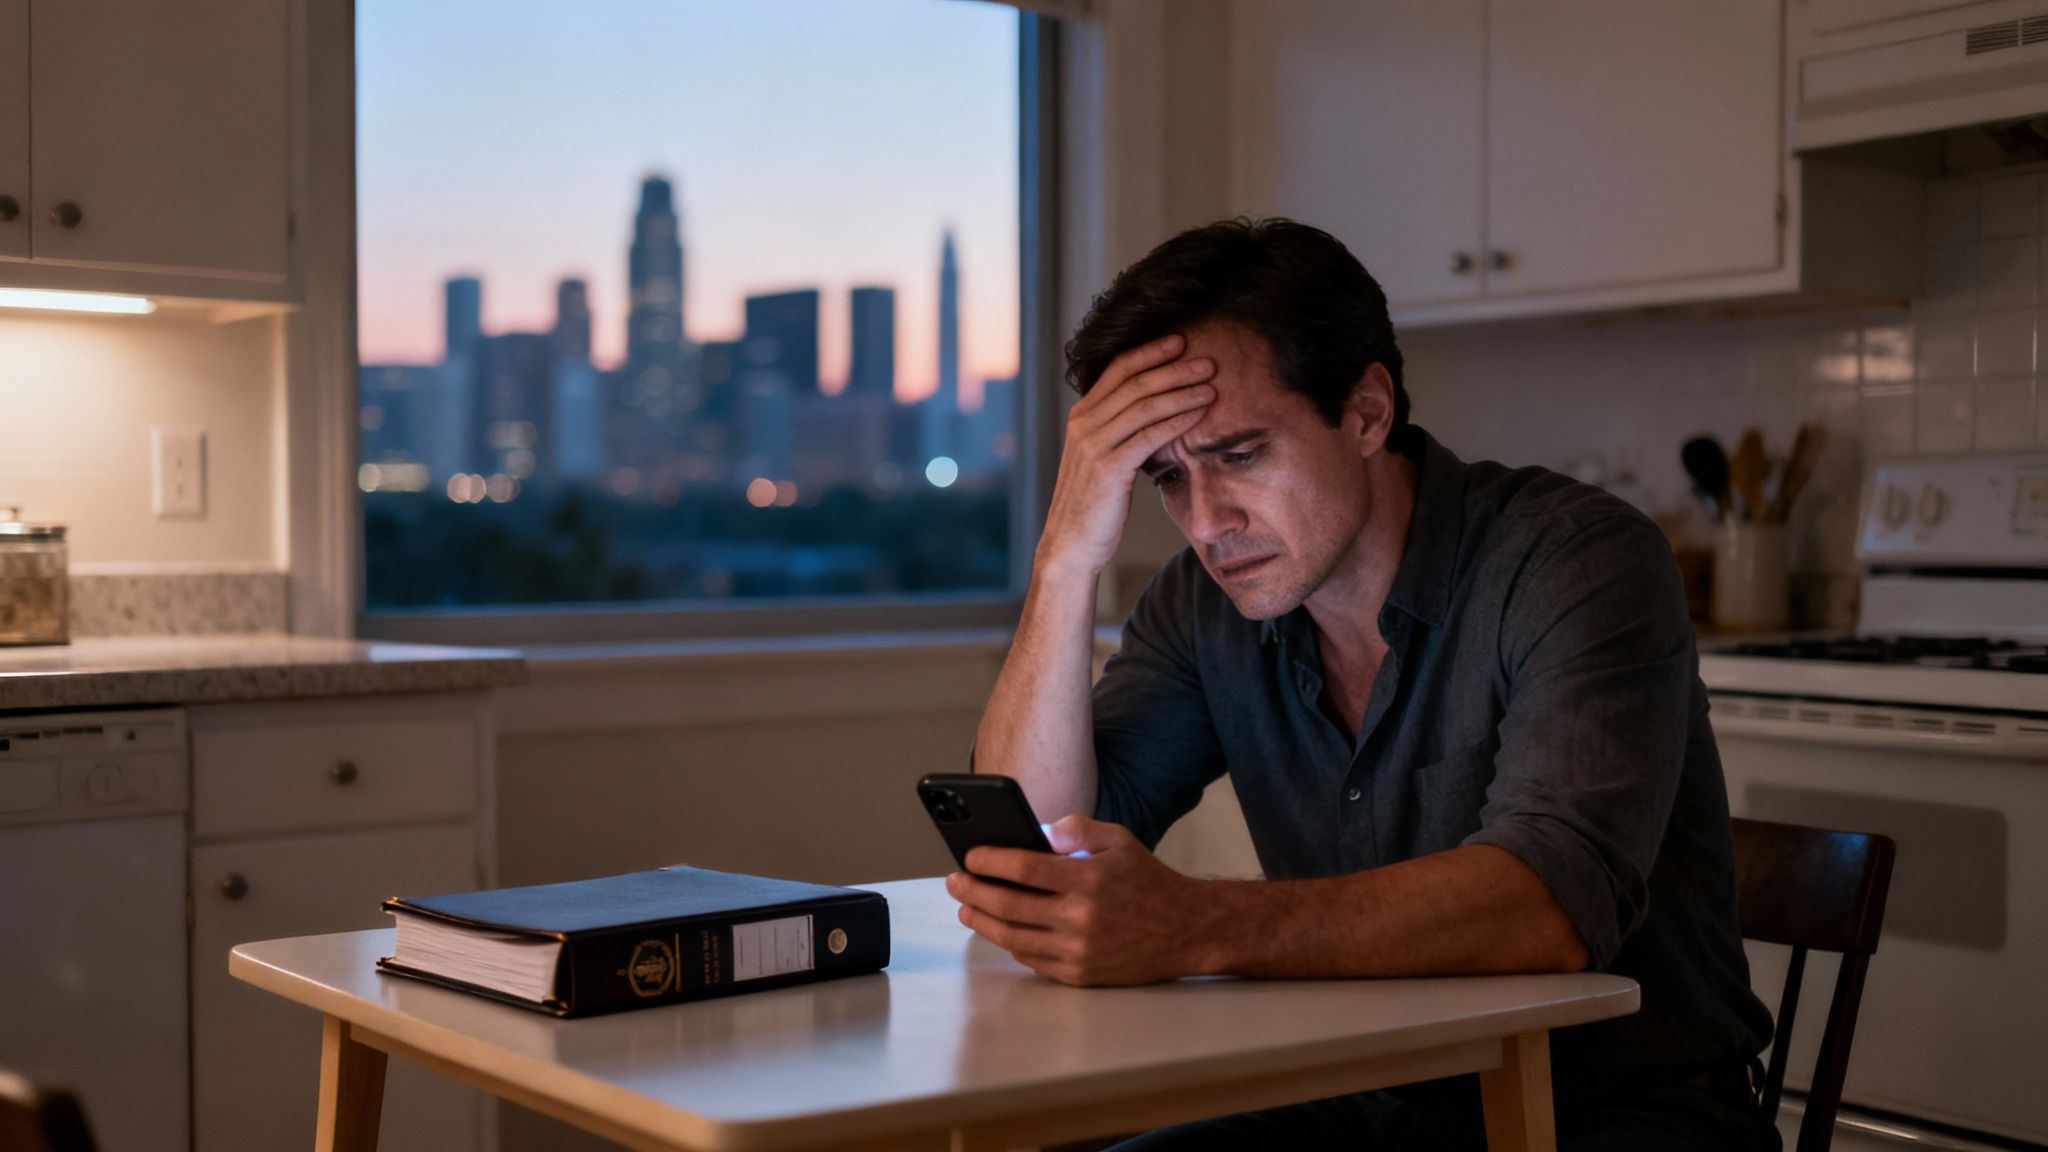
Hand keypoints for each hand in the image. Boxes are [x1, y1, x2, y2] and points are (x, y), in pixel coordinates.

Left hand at [945, 814, 1217, 985]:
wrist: (1184, 931)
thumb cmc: (1147, 881)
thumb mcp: (1119, 840)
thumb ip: (1077, 830)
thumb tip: (1037, 833)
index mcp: (1088, 880)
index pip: (1024, 868)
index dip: (990, 861)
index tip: (969, 855)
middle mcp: (1080, 918)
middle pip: (1009, 906)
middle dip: (974, 891)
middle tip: (955, 880)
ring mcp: (1078, 951)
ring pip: (1013, 937)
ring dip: (982, 921)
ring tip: (967, 906)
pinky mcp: (1079, 975)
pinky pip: (1031, 960)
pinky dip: (1010, 943)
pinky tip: (1000, 928)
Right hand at [1037, 334, 1215, 579]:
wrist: (1071, 543)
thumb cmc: (1094, 503)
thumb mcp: (1103, 457)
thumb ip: (1119, 430)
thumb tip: (1153, 411)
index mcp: (1082, 416)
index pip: (1118, 369)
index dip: (1150, 351)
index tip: (1181, 341)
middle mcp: (1083, 424)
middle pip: (1134, 382)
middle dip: (1174, 367)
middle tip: (1208, 360)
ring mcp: (1093, 445)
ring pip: (1144, 405)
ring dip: (1182, 391)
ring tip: (1211, 385)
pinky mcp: (1108, 468)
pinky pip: (1148, 436)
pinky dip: (1177, 420)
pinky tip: (1199, 414)